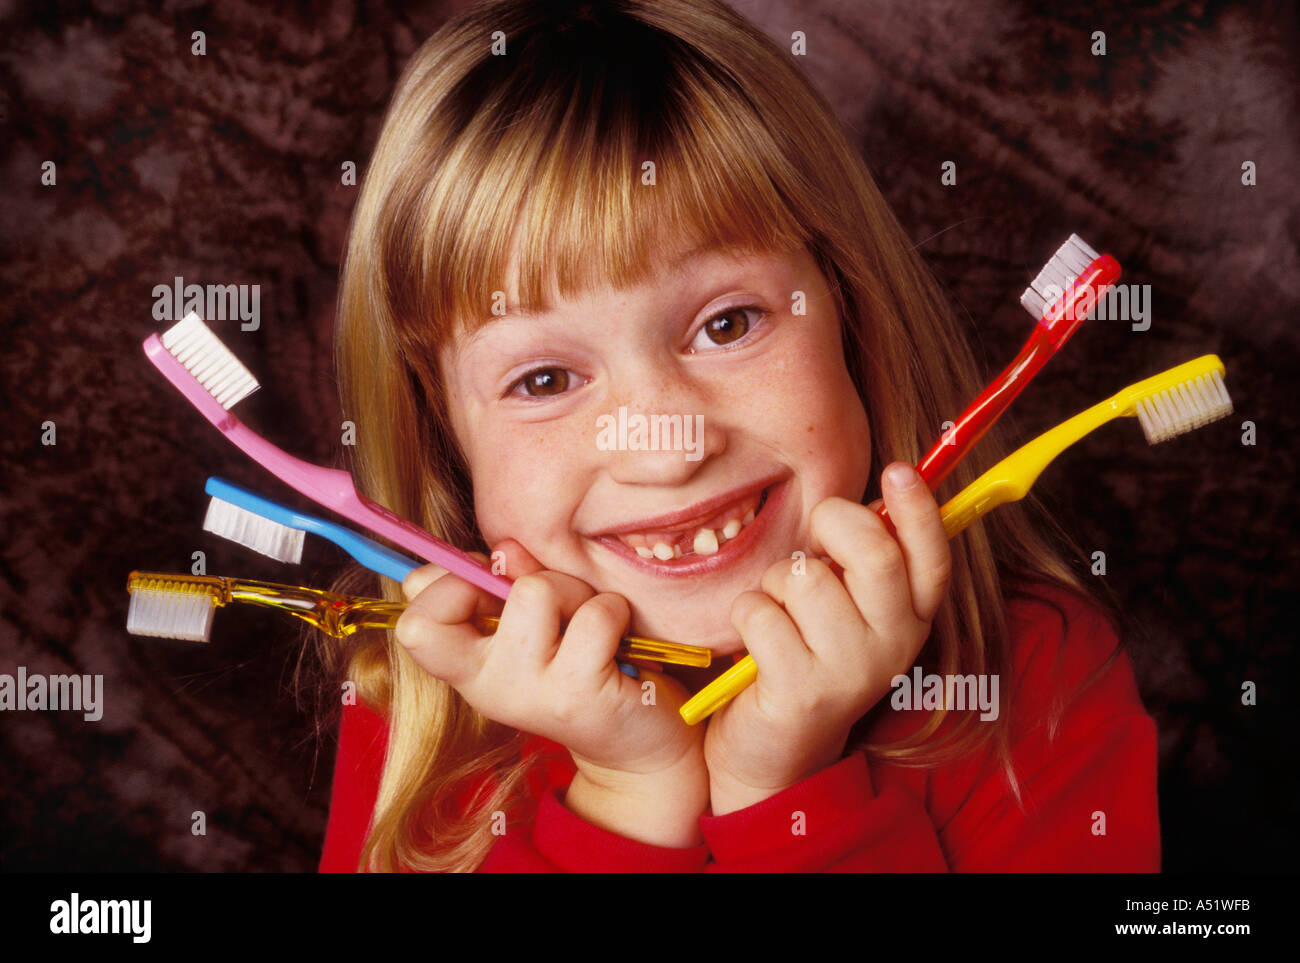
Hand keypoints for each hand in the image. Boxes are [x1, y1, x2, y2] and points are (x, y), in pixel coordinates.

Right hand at [395, 538, 704, 787]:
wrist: (632, 744)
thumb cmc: (578, 664)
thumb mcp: (533, 623)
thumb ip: (508, 581)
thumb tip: (504, 551)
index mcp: (465, 667)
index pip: (414, 620)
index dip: (450, 580)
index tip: (493, 586)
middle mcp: (487, 685)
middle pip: (471, 587)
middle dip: (520, 575)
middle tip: (550, 605)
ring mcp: (531, 692)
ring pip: (538, 589)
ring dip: (575, 591)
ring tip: (588, 625)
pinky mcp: (580, 694)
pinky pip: (595, 614)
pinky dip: (614, 611)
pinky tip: (618, 643)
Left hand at [704, 462, 951, 813]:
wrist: (776, 752)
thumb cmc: (807, 655)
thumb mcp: (848, 607)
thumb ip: (862, 559)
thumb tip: (872, 497)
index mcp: (911, 617)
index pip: (932, 557)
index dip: (920, 510)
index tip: (898, 470)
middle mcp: (893, 645)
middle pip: (873, 554)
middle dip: (833, 524)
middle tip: (814, 540)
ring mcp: (851, 671)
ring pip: (803, 578)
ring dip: (775, 583)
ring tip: (780, 613)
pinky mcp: (802, 690)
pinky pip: (761, 611)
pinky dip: (748, 614)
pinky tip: (757, 643)